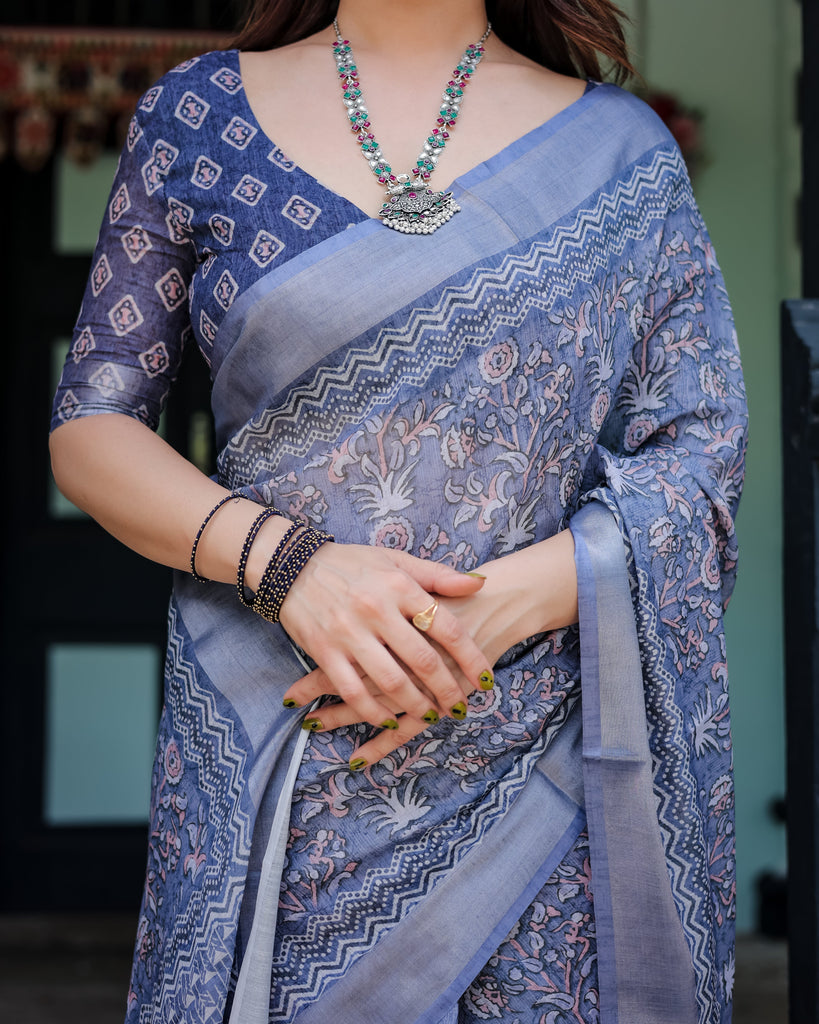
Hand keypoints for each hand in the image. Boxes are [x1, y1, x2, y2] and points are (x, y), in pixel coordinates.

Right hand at [285, 530, 578, 767]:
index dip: (471, 658)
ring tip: (432, 717)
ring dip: (416, 706)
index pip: (447, 627)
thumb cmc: (351, 563)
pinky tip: (389, 721)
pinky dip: (373, 712)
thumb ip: (438, 576)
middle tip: (461, 708)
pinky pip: (353, 691)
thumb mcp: (396, 561)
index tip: (485, 679)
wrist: (292, 565)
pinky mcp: (325, 652)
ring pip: (391, 682)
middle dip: (448, 691)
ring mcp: (349, 633)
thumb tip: (479, 584)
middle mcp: (377, 610)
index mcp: (400, 586)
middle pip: (424, 661)